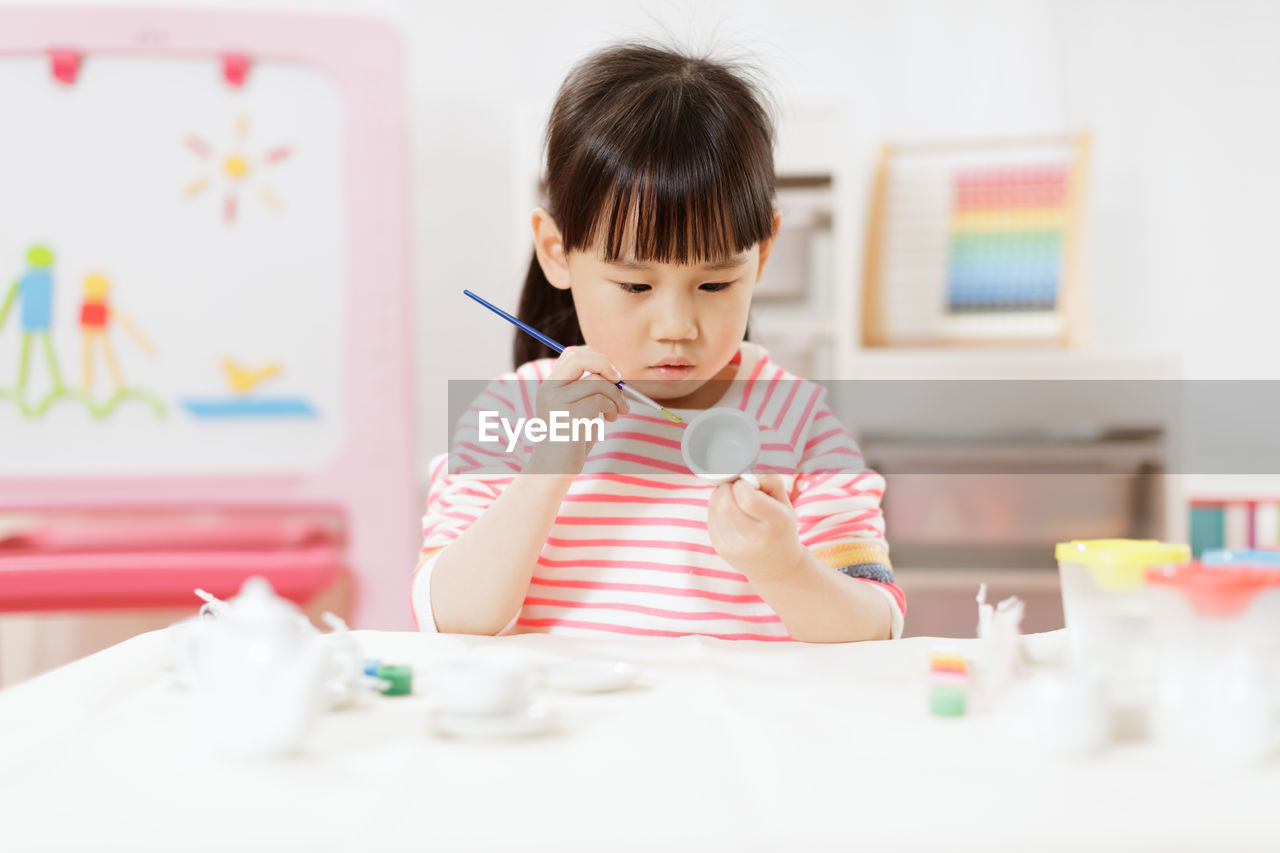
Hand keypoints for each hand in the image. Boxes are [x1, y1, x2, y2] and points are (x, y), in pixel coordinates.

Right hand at [526, 346, 628, 474]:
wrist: (554, 468)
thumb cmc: (571, 439)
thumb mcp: (579, 408)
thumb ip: (590, 389)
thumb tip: (615, 372)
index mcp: (551, 385)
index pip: (572, 354)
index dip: (596, 358)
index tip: (611, 374)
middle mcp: (549, 389)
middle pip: (580, 358)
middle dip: (606, 365)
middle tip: (619, 381)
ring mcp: (557, 401)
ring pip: (597, 382)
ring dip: (616, 395)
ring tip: (618, 411)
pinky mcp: (568, 415)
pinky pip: (600, 400)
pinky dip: (612, 408)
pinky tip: (610, 419)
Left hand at [707, 473, 806, 584]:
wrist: (777, 568)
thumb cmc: (781, 530)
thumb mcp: (785, 504)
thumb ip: (770, 481)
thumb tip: (747, 473)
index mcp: (776, 523)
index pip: (747, 498)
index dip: (742, 485)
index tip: (748, 485)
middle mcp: (755, 538)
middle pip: (725, 503)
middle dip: (727, 488)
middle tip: (737, 489)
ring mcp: (735, 546)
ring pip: (714, 509)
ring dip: (720, 496)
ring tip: (733, 499)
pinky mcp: (721, 549)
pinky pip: (711, 518)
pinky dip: (716, 509)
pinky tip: (729, 513)